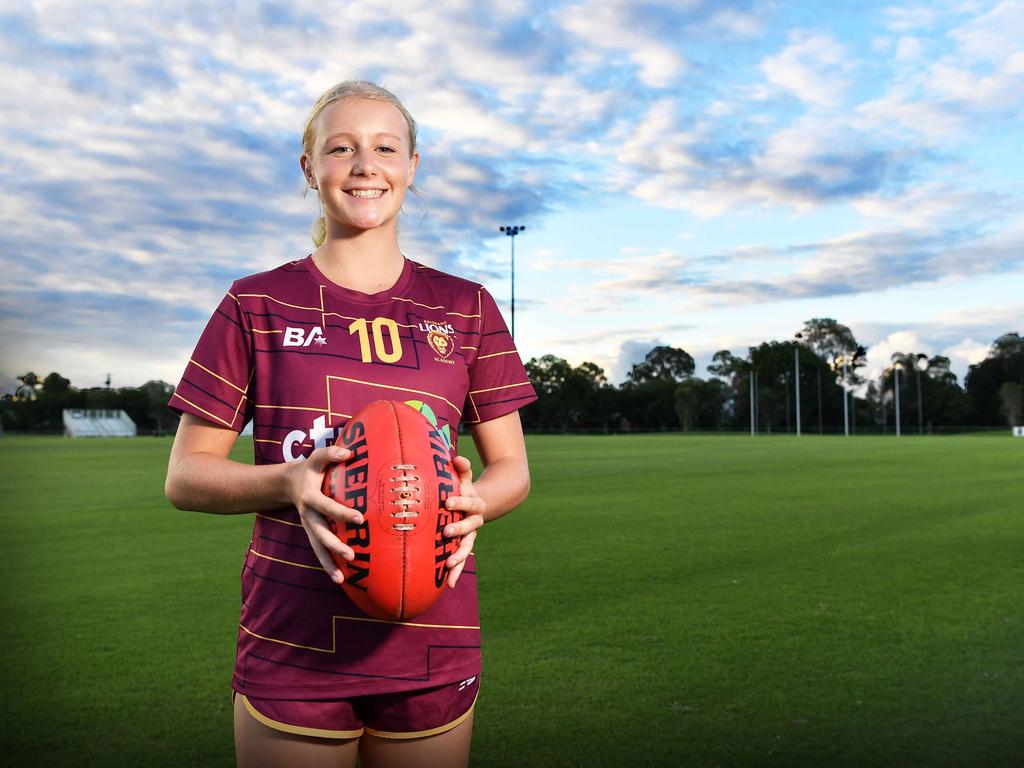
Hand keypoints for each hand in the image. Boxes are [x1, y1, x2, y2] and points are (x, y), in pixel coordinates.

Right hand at [284, 445, 362, 583]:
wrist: (288, 483)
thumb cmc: (310, 468)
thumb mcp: (317, 457)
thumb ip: (331, 453)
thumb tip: (350, 452)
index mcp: (310, 497)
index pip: (327, 506)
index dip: (342, 512)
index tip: (360, 518)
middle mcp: (307, 515)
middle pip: (320, 533)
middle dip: (334, 545)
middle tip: (351, 554)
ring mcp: (308, 527)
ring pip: (317, 548)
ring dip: (328, 563)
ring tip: (341, 579)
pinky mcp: (312, 534)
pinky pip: (319, 552)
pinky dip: (327, 565)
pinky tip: (339, 579)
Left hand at [443, 455, 485, 588]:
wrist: (480, 506)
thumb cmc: (464, 489)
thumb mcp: (465, 479)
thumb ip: (462, 469)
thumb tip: (456, 458)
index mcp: (475, 504)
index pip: (468, 502)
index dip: (459, 502)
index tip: (447, 502)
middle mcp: (475, 521)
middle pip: (469, 526)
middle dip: (458, 529)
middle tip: (446, 531)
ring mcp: (470, 536)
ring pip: (467, 547)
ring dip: (459, 556)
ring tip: (450, 564)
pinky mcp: (463, 546)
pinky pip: (460, 560)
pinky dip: (455, 572)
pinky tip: (448, 585)